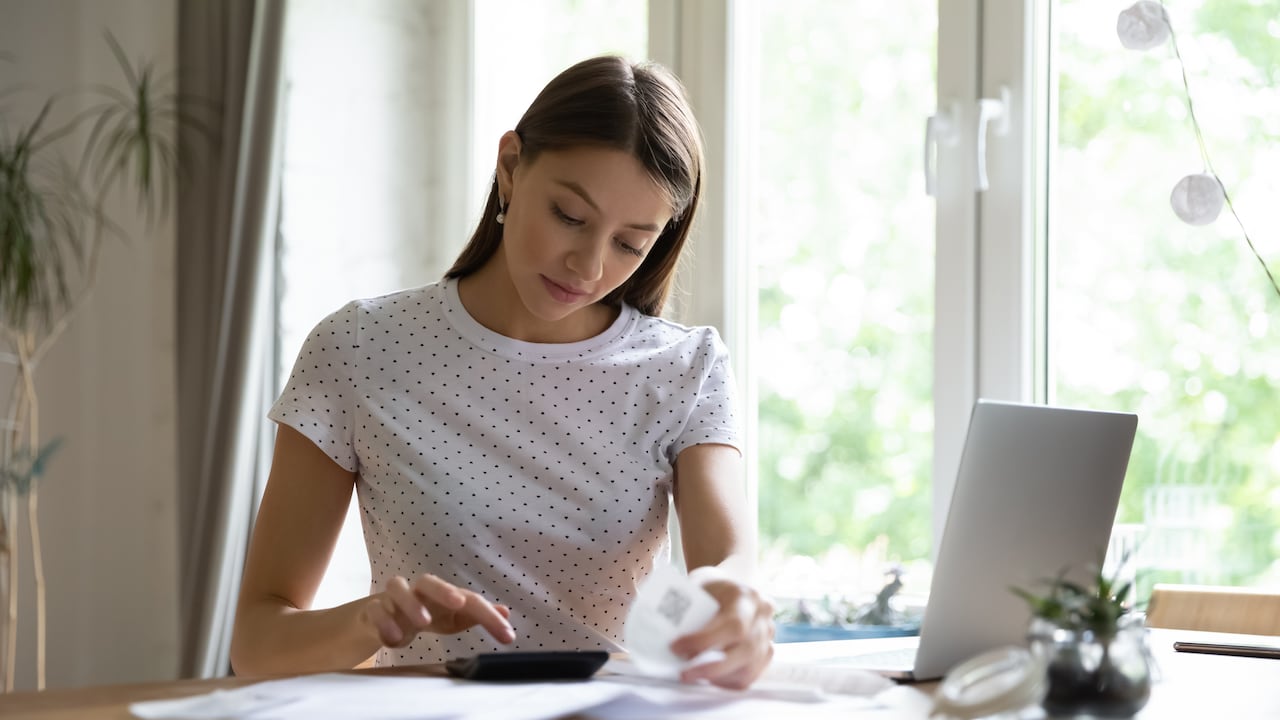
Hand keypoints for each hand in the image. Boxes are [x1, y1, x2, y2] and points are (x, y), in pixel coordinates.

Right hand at [359, 573, 515, 648]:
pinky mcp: (373, 610)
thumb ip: (476, 616)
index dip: (488, 616)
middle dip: (444, 590)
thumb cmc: (424, 614)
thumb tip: (506, 612)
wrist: (380, 618)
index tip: (507, 634)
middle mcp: (418, 592)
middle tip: (458, 603)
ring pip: (397, 588)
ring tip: (423, 623)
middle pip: (429, 581)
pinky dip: (384, 621)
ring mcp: (393, 599)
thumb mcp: (452, 618)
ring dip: (411, 603)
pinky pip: (374, 610)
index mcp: (441, 594)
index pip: (468, 600)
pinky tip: (394, 637)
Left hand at [668, 579, 774, 689]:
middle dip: (710, 667)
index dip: (705, 641)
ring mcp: (769, 636)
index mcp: (748, 596)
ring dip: (718, 677)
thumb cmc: (710, 588)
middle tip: (683, 673)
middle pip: (745, 650)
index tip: (676, 647)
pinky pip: (749, 676)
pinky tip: (708, 677)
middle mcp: (763, 617)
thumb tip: (659, 631)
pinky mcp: (767, 652)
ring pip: (749, 668)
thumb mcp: (698, 585)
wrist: (731, 586)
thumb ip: (685, 605)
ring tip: (693, 675)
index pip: (733, 625)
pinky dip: (726, 681)